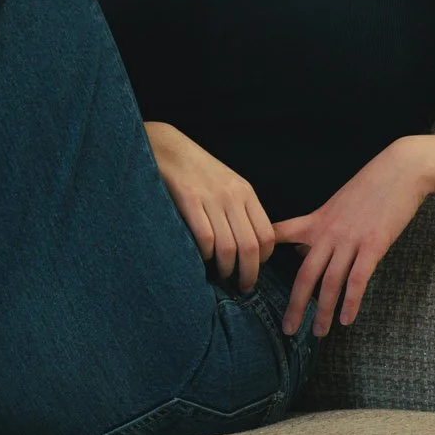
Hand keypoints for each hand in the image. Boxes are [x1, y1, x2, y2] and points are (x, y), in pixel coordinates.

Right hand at [144, 122, 276, 293]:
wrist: (167, 147)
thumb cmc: (196, 171)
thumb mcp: (227, 185)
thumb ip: (239, 210)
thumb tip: (247, 247)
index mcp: (246, 193)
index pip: (267, 235)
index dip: (263, 259)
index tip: (253, 269)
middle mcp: (233, 196)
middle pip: (250, 247)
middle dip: (248, 274)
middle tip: (242, 287)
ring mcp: (211, 198)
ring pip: (228, 248)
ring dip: (225, 270)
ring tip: (220, 277)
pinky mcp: (189, 200)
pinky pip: (205, 238)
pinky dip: (205, 256)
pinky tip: (201, 259)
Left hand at [271, 138, 431, 336]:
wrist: (400, 170)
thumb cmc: (370, 186)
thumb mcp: (337, 204)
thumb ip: (317, 228)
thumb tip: (301, 252)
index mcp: (316, 220)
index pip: (280, 235)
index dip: (263, 252)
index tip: (247, 272)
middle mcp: (328, 233)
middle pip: (305, 275)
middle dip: (296, 305)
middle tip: (288, 330)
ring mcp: (350, 239)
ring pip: (331, 282)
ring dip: (324, 311)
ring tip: (320, 332)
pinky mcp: (373, 244)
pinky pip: (358, 279)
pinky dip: (351, 301)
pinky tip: (347, 320)